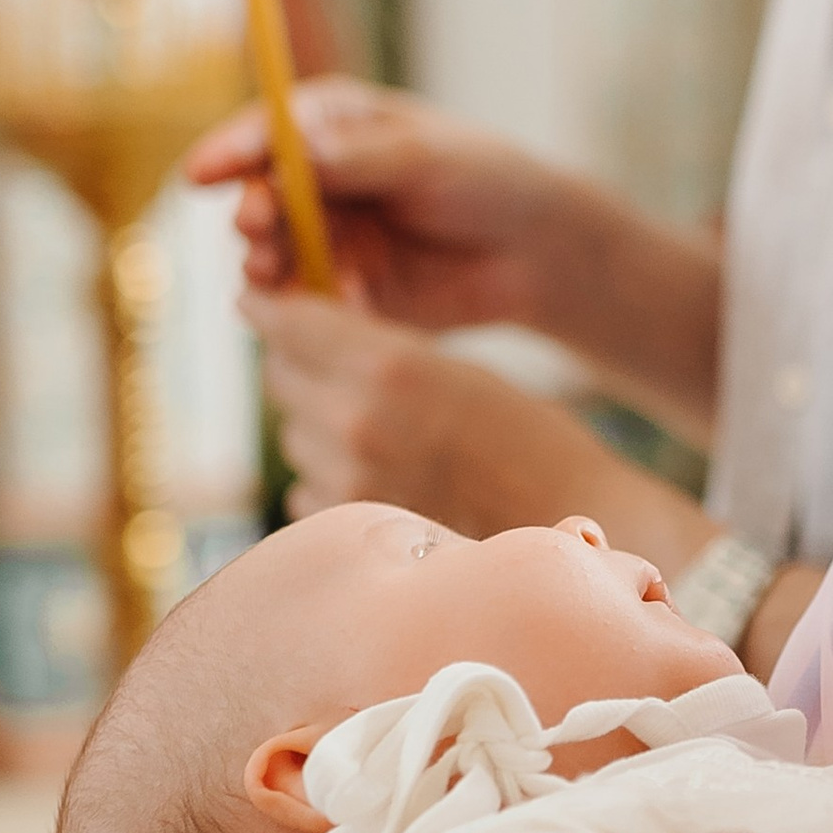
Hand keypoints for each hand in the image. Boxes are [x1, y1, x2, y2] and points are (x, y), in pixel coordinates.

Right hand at [187, 77, 585, 332]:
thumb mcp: (430, 157)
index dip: (231, 151)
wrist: (535, 254)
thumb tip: (301, 142)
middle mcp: (318, 181)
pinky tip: (348, 305)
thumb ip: (364, 155)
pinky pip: (307, 304)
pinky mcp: (340, 293)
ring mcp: (326, 239)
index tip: (202, 173)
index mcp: (333, 125)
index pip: (268, 131)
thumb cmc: (489, 181)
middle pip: (261, 195)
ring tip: (275, 274)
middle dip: (251, 212)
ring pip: (274, 253)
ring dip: (269, 264)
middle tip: (254, 229)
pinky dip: (314, 307)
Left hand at [250, 288, 640, 531]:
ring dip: (319, 430)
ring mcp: (348, 483)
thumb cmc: (527, 440)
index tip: (262, 302)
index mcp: (390, 365)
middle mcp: (357, 422)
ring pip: (294, 437)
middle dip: (301, 369)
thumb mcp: (457, 371)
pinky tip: (385, 483)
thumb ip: (377, 354)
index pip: (291, 322)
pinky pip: (307, 491)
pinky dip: (330, 483)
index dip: (274, 308)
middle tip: (337, 373)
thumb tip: (297, 338)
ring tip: (382, 439)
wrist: (570, 526)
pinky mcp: (348, 530)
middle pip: (281, 378)